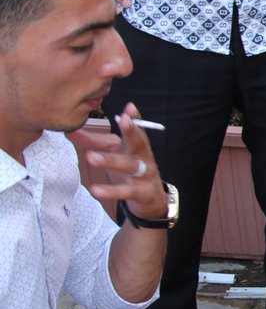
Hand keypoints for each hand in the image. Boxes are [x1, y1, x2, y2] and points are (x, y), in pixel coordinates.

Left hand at [74, 103, 166, 219]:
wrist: (151, 201)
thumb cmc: (129, 173)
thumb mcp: (114, 154)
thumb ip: (93, 142)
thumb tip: (70, 130)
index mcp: (136, 146)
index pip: (137, 129)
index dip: (135, 118)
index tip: (129, 107)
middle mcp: (144, 158)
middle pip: (140, 142)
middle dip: (133, 130)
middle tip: (123, 119)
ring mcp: (145, 175)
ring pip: (130, 165)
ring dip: (111, 160)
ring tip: (91, 157)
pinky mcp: (142, 193)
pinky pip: (126, 191)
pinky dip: (111, 190)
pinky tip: (96, 190)